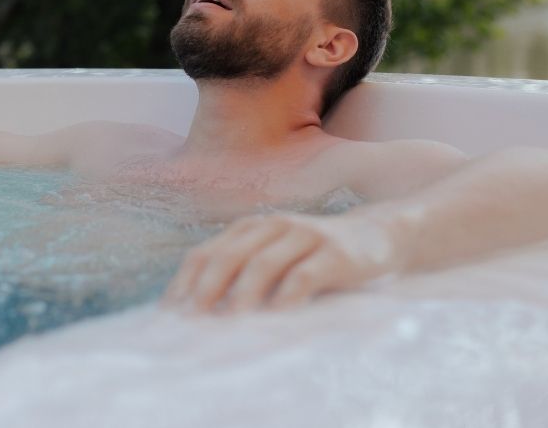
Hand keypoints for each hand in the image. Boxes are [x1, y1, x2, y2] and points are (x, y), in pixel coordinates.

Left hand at [162, 212, 403, 312]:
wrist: (378, 234)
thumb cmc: (316, 255)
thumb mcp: (275, 256)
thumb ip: (244, 272)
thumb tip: (201, 312)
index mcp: (250, 229)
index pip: (205, 253)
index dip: (184, 283)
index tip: (169, 313)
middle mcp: (272, 226)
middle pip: (228, 257)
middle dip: (205, 290)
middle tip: (192, 320)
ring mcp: (304, 236)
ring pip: (262, 264)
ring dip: (241, 294)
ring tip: (229, 321)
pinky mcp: (334, 253)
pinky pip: (304, 275)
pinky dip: (286, 296)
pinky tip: (276, 315)